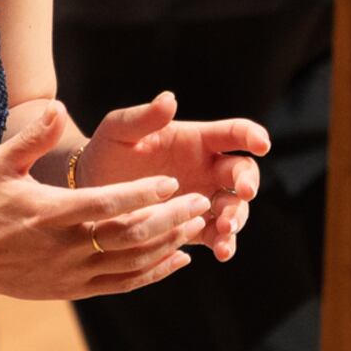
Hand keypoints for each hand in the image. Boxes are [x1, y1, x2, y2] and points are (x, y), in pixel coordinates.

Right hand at [0, 100, 212, 301]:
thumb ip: (32, 137)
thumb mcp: (0, 164)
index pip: (104, 204)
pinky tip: (181, 258)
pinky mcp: (77, 289)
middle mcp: (66, 247)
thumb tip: (57, 106)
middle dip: (169, 219)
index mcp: (50, 214)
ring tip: (196, 223)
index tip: (171, 182)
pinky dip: (155, 272)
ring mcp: (73, 273)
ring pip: (132, 262)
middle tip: (199, 201)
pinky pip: (124, 283)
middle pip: (128, 236)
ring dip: (168, 243)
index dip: (141, 195)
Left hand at [70, 91, 268, 261]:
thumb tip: (169, 98)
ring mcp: (202, 199)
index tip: (262, 144)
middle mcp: (206, 169)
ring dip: (236, 218)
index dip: (251, 136)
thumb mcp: (118, 131)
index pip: (232, 133)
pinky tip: (221, 251)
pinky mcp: (192, 227)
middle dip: (248, 182)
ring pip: (234, 207)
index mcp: (196, 140)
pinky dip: (224, 243)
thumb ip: (143, 117)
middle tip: (244, 192)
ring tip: (225, 230)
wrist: (89, 190)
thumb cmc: (106, 151)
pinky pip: (216, 236)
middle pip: (242, 172)